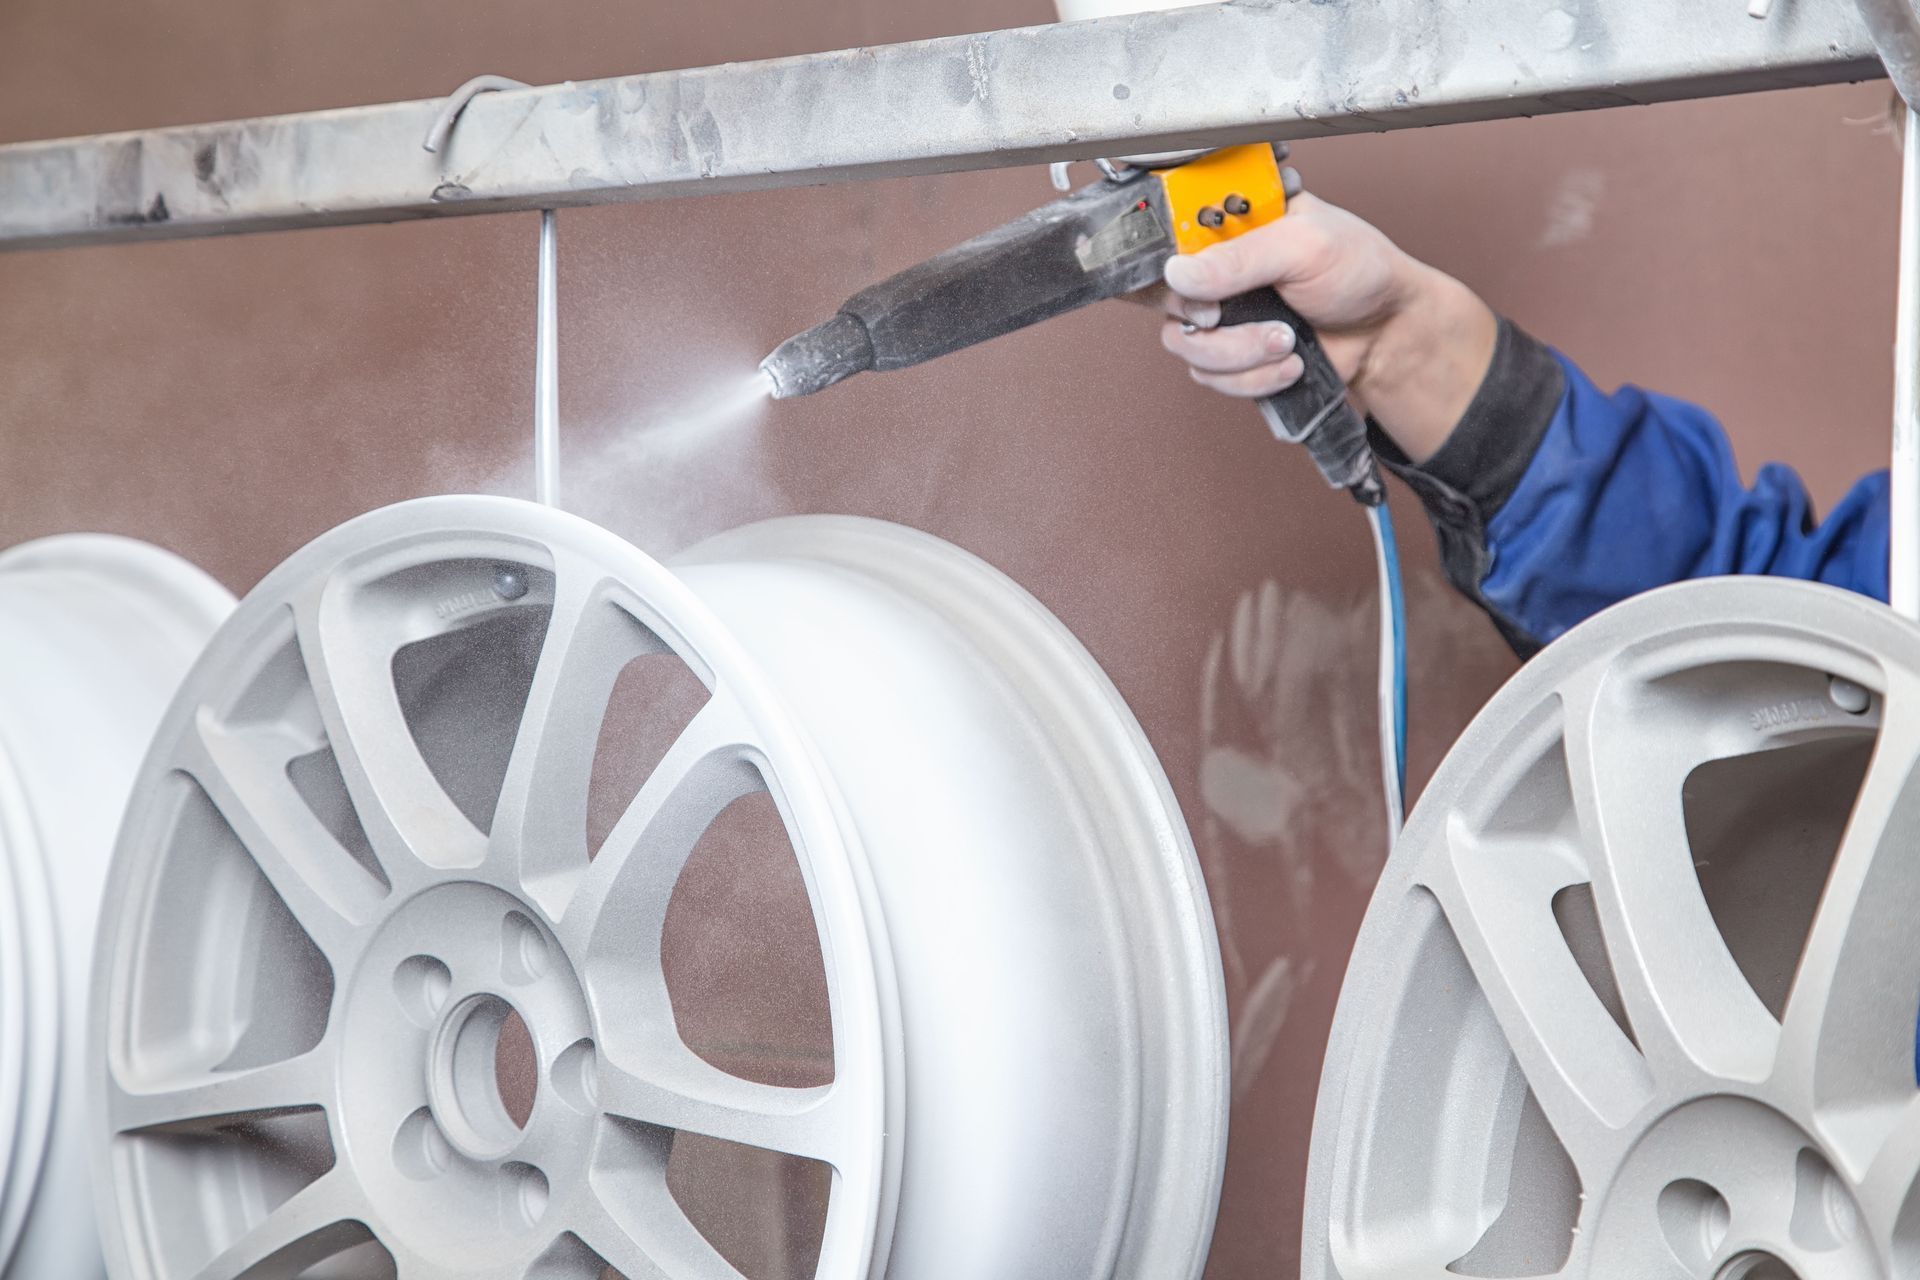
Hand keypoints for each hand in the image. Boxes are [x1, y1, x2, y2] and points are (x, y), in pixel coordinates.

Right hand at [1159, 191, 1497, 464]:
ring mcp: (1220, 311)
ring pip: (1184, 344)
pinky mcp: (1228, 354)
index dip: (1165, 265)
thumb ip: (1239, 258)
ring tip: (1286, 340)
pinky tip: (1287, 362)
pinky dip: (1251, 377)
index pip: (1165, 231)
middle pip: (1162, 296)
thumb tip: (1179, 273)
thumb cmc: (1359, 272)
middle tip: (1239, 316)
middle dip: (1209, 321)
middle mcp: (1217, 264)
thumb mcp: (1304, 246)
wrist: (1386, 334)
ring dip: (1239, 354)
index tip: (1196, 286)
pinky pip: (1208, 375)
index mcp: (1231, 219)